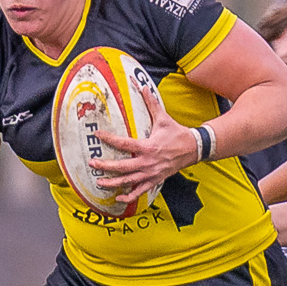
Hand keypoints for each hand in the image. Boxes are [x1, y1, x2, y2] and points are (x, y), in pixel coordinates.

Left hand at [93, 86, 197, 204]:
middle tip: (93, 163)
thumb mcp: (164, 119)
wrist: (193, 149)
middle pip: (123, 167)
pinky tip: (118, 198)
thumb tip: (143, 87)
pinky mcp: (155, 180)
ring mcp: (151, 174)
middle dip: (106, 166)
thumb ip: (152, 104)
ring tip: (99, 182)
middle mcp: (148, 162)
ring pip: (129, 181)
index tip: (98, 135)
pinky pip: (140, 191)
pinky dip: (129, 196)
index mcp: (148, 147)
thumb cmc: (177, 134)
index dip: (109, 139)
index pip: (124, 144)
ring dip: (113, 183)